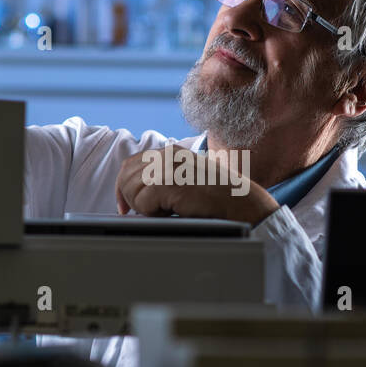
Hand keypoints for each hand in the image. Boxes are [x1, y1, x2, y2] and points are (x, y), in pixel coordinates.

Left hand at [114, 144, 279, 224]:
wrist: (242, 205)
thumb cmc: (218, 200)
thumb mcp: (188, 181)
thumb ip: (165, 179)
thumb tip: (134, 194)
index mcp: (171, 152)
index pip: (131, 164)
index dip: (124, 186)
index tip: (126, 207)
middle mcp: (167, 155)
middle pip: (126, 176)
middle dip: (131, 199)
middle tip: (149, 213)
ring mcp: (168, 167)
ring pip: (131, 189)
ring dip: (142, 207)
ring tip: (165, 211)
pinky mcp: (168, 182)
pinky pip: (141, 202)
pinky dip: (151, 213)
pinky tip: (170, 213)